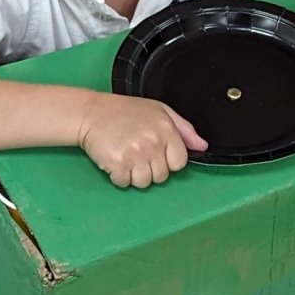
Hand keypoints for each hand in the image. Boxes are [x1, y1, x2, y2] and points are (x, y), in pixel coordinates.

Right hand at [77, 92, 207, 188]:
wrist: (91, 112)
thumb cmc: (125, 111)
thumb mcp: (160, 111)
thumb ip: (184, 129)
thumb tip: (202, 146)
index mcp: (166, 130)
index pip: (180, 162)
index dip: (168, 161)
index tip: (157, 153)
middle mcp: (152, 143)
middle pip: (162, 176)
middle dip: (150, 169)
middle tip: (137, 152)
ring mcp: (135, 154)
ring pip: (144, 183)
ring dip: (134, 175)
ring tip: (127, 157)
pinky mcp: (117, 164)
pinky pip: (124, 183)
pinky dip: (119, 177)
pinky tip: (115, 160)